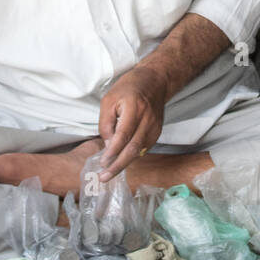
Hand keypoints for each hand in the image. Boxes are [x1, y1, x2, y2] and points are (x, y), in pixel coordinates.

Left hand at [98, 63, 166, 180]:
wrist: (154, 82)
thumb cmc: (128, 88)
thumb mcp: (109, 100)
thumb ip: (106, 123)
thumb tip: (108, 146)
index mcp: (134, 108)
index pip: (123, 135)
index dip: (113, 151)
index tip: (103, 163)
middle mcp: (147, 120)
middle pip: (133, 148)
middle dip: (118, 166)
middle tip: (105, 177)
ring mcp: (154, 127)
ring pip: (139, 152)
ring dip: (124, 164)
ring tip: (109, 173)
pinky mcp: (156, 132)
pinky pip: (143, 149)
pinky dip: (131, 156)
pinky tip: (120, 161)